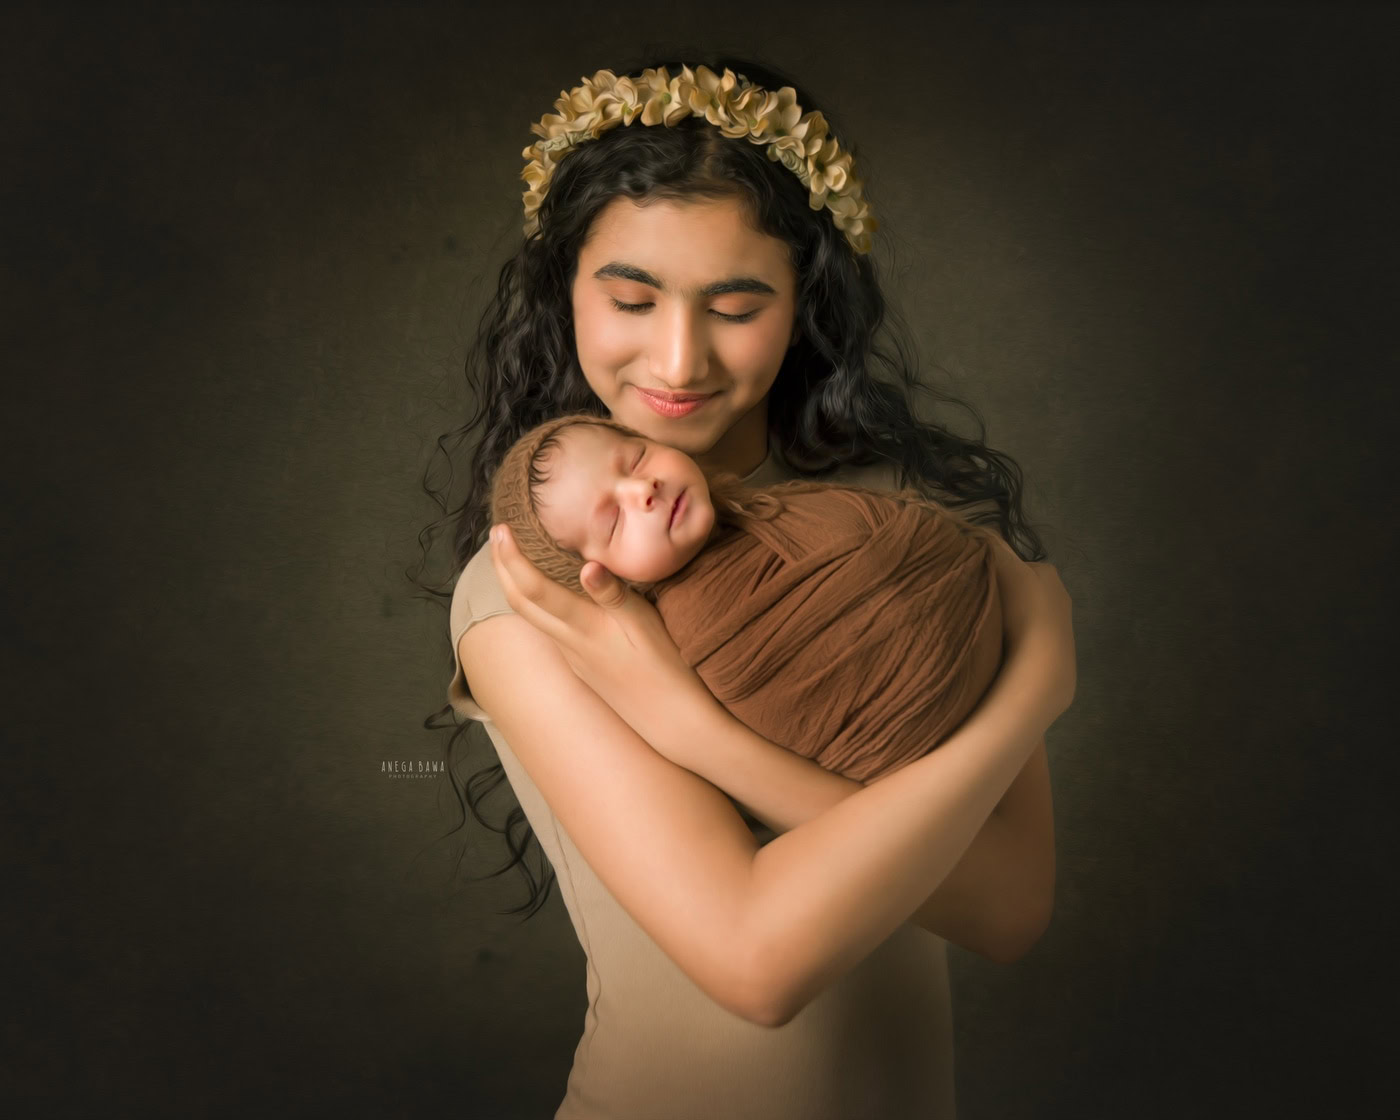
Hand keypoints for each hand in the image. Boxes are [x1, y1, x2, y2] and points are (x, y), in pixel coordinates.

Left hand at [489, 524, 718, 754]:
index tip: (500, 529)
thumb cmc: (665, 666)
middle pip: (519, 603)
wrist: (670, 717)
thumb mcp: (645, 625)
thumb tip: (588, 566)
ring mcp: (572, 657)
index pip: (534, 588)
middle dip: (502, 567)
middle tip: (496, 535)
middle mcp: (569, 643)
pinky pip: (547, 629)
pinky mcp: (581, 665)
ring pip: (529, 617)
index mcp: (583, 627)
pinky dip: (534, 603)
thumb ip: (614, 595)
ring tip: (512, 558)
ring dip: (513, 585)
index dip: (512, 558)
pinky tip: (545, 593)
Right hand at [988, 536, 1076, 716]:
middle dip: (1002, 595)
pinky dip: (1018, 637)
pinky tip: (1005, 647)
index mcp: (1047, 570)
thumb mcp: (1002, 569)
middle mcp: (1059, 592)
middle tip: (980, 608)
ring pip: (1024, 613)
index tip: (974, 584)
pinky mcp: (1058, 648)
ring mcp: (1061, 622)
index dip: (991, 571)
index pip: (1012, 563)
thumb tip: (970, 527)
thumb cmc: (1023, 611)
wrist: (1044, 662)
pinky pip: (1030, 635)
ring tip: (992, 631)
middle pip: (1019, 587)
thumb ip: (988, 546)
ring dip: (1010, 618)